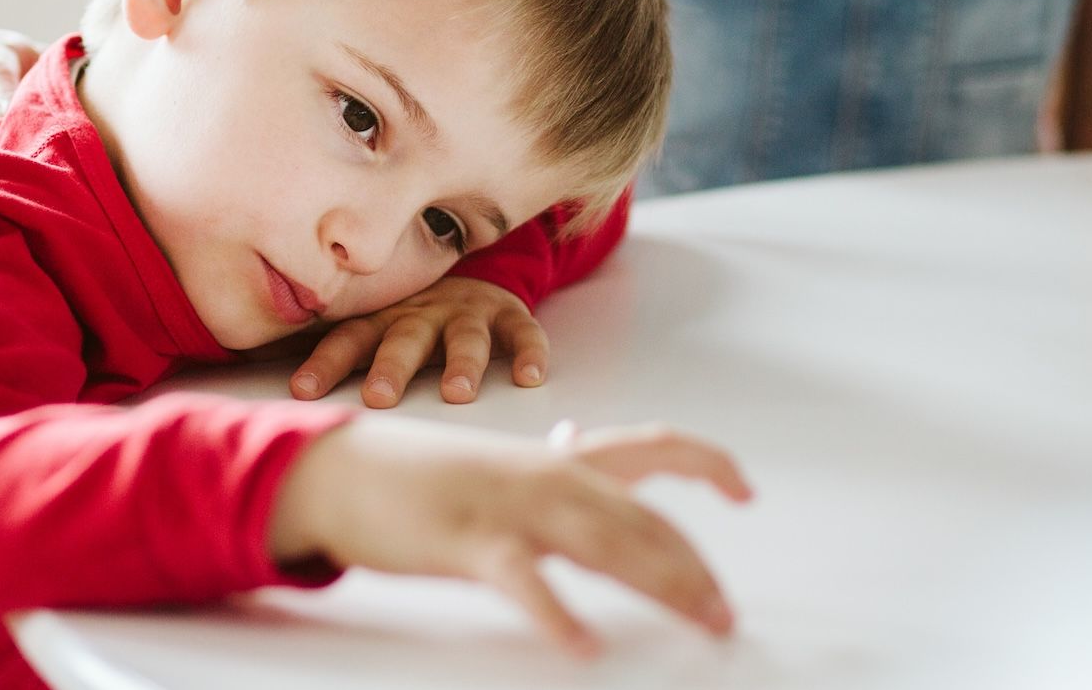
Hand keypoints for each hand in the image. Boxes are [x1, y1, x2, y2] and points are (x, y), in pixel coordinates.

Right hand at [269, 418, 752, 657]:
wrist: (346, 472)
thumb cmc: (427, 480)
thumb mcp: (501, 469)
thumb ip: (550, 472)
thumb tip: (584, 462)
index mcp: (560, 458)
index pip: (654, 446)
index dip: (708, 464)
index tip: (746, 491)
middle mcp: (549, 475)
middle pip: (644, 519)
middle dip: (694, 568)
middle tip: (724, 615)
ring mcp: (512, 507)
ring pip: (608, 543)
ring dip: (664, 584)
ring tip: (702, 620)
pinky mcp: (471, 543)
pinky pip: (525, 582)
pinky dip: (557, 615)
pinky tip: (583, 646)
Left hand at [291, 276, 546, 407]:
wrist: (465, 276)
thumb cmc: (405, 318)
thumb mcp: (370, 327)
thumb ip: (335, 354)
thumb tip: (266, 389)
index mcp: (380, 321)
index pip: (347, 340)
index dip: (324, 364)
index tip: (300, 392)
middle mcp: (420, 314)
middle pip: (402, 340)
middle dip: (390, 368)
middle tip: (379, 398)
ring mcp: (466, 312)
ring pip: (463, 337)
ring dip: (462, 364)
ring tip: (458, 393)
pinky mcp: (507, 314)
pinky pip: (523, 332)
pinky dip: (530, 353)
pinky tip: (531, 377)